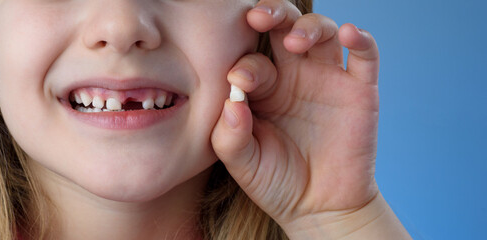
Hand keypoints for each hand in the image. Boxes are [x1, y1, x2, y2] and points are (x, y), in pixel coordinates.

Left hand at [211, 0, 407, 237]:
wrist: (318, 208)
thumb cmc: (274, 182)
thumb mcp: (242, 165)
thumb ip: (229, 137)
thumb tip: (233, 102)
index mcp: (260, 87)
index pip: (250, 60)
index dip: (243, 64)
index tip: (238, 80)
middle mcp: (292, 75)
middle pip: (283, 27)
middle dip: (271, 14)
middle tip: (257, 16)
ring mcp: (327, 78)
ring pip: (322, 32)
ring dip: (309, 26)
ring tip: (294, 40)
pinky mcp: (360, 91)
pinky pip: (365, 56)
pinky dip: (361, 39)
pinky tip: (350, 34)